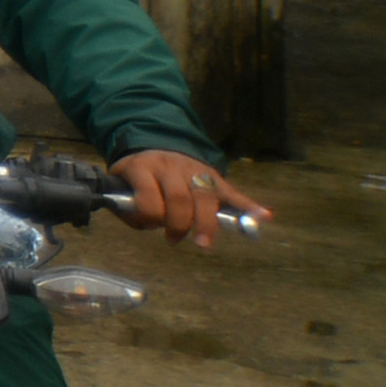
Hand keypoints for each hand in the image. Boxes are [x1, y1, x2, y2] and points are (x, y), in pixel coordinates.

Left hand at [114, 148, 264, 248]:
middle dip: (179, 224)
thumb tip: (148, 225)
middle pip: (181, 198)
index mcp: (142, 167)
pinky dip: (248, 205)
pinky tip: (264, 217)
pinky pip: (232, 192)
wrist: (154, 143)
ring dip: (206, 223)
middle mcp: (170, 166)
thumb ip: (130, 208)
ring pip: (205, 196)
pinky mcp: (214, 176)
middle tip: (174, 240)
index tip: (149, 225)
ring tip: (204, 243)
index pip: (149, 196)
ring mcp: (194, 170)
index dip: (149, 216)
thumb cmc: (137, 176)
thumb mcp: (121, 185)